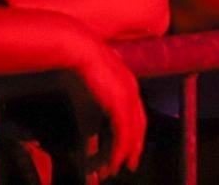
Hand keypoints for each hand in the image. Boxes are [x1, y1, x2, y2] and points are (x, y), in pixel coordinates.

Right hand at [70, 36, 146, 178]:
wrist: (80, 50)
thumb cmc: (79, 70)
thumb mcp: (87, 96)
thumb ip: (91, 118)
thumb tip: (87, 138)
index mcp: (128, 86)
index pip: (136, 116)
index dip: (134, 134)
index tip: (129, 149)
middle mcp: (133, 92)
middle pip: (139, 126)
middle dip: (134, 147)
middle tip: (129, 164)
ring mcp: (129, 97)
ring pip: (131, 134)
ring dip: (122, 154)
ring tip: (114, 169)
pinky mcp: (121, 103)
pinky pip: (123, 134)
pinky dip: (118, 151)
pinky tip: (112, 162)